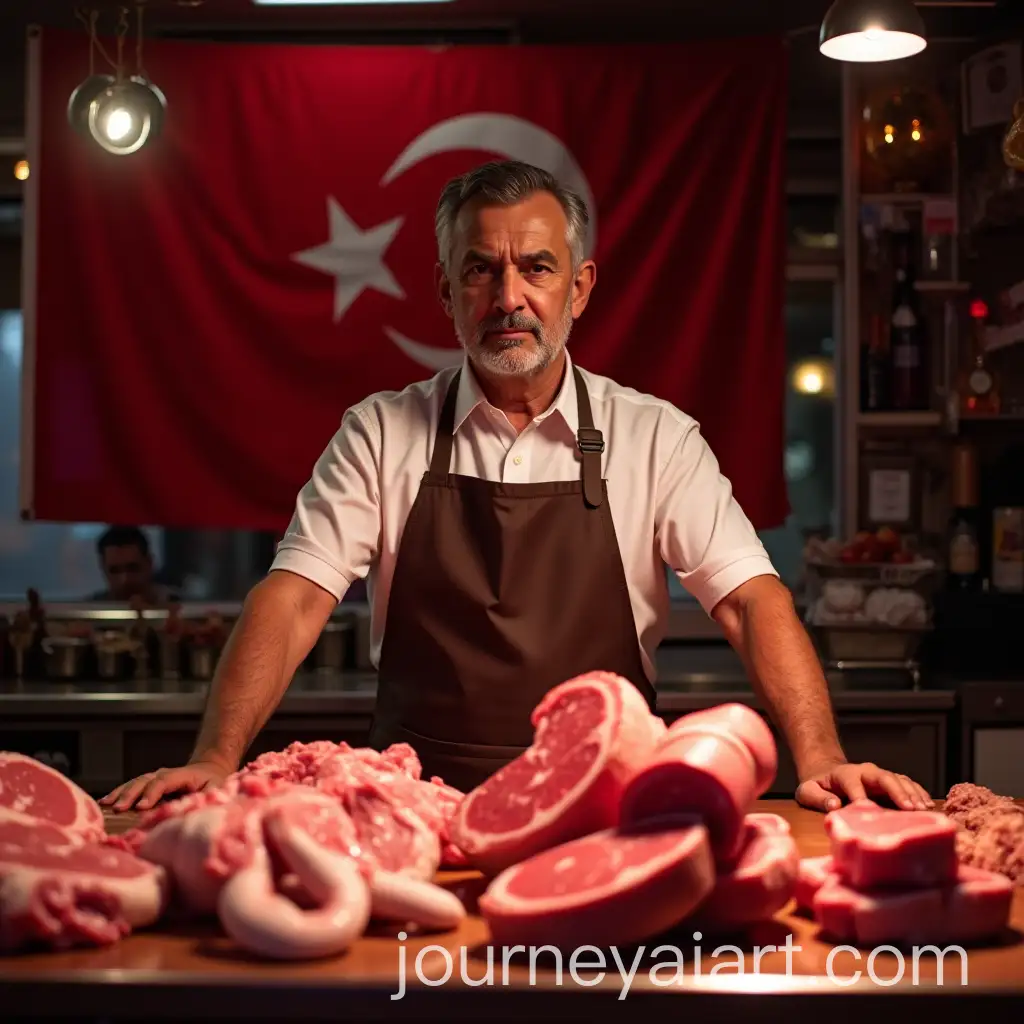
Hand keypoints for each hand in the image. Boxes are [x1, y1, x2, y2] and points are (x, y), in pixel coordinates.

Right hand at [99, 759, 231, 811]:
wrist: (210, 770)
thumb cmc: (214, 784)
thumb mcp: (217, 790)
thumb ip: (207, 799)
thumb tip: (194, 812)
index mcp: (184, 775)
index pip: (165, 781)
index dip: (153, 792)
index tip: (142, 807)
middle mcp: (167, 774)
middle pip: (147, 780)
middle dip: (132, 794)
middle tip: (119, 808)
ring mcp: (156, 778)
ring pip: (136, 783)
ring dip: (121, 793)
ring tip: (106, 805)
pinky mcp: (150, 785)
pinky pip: (132, 788)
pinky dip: (119, 793)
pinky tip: (105, 802)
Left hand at [795, 760, 933, 812]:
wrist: (826, 773)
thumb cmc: (818, 786)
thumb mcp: (808, 791)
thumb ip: (818, 798)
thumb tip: (835, 806)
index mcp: (844, 774)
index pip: (853, 783)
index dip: (860, 795)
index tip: (868, 809)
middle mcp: (865, 772)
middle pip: (883, 777)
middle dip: (897, 792)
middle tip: (911, 809)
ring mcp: (879, 776)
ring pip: (899, 780)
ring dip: (912, 794)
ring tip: (924, 810)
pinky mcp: (889, 782)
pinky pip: (907, 784)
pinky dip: (919, 792)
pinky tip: (929, 804)